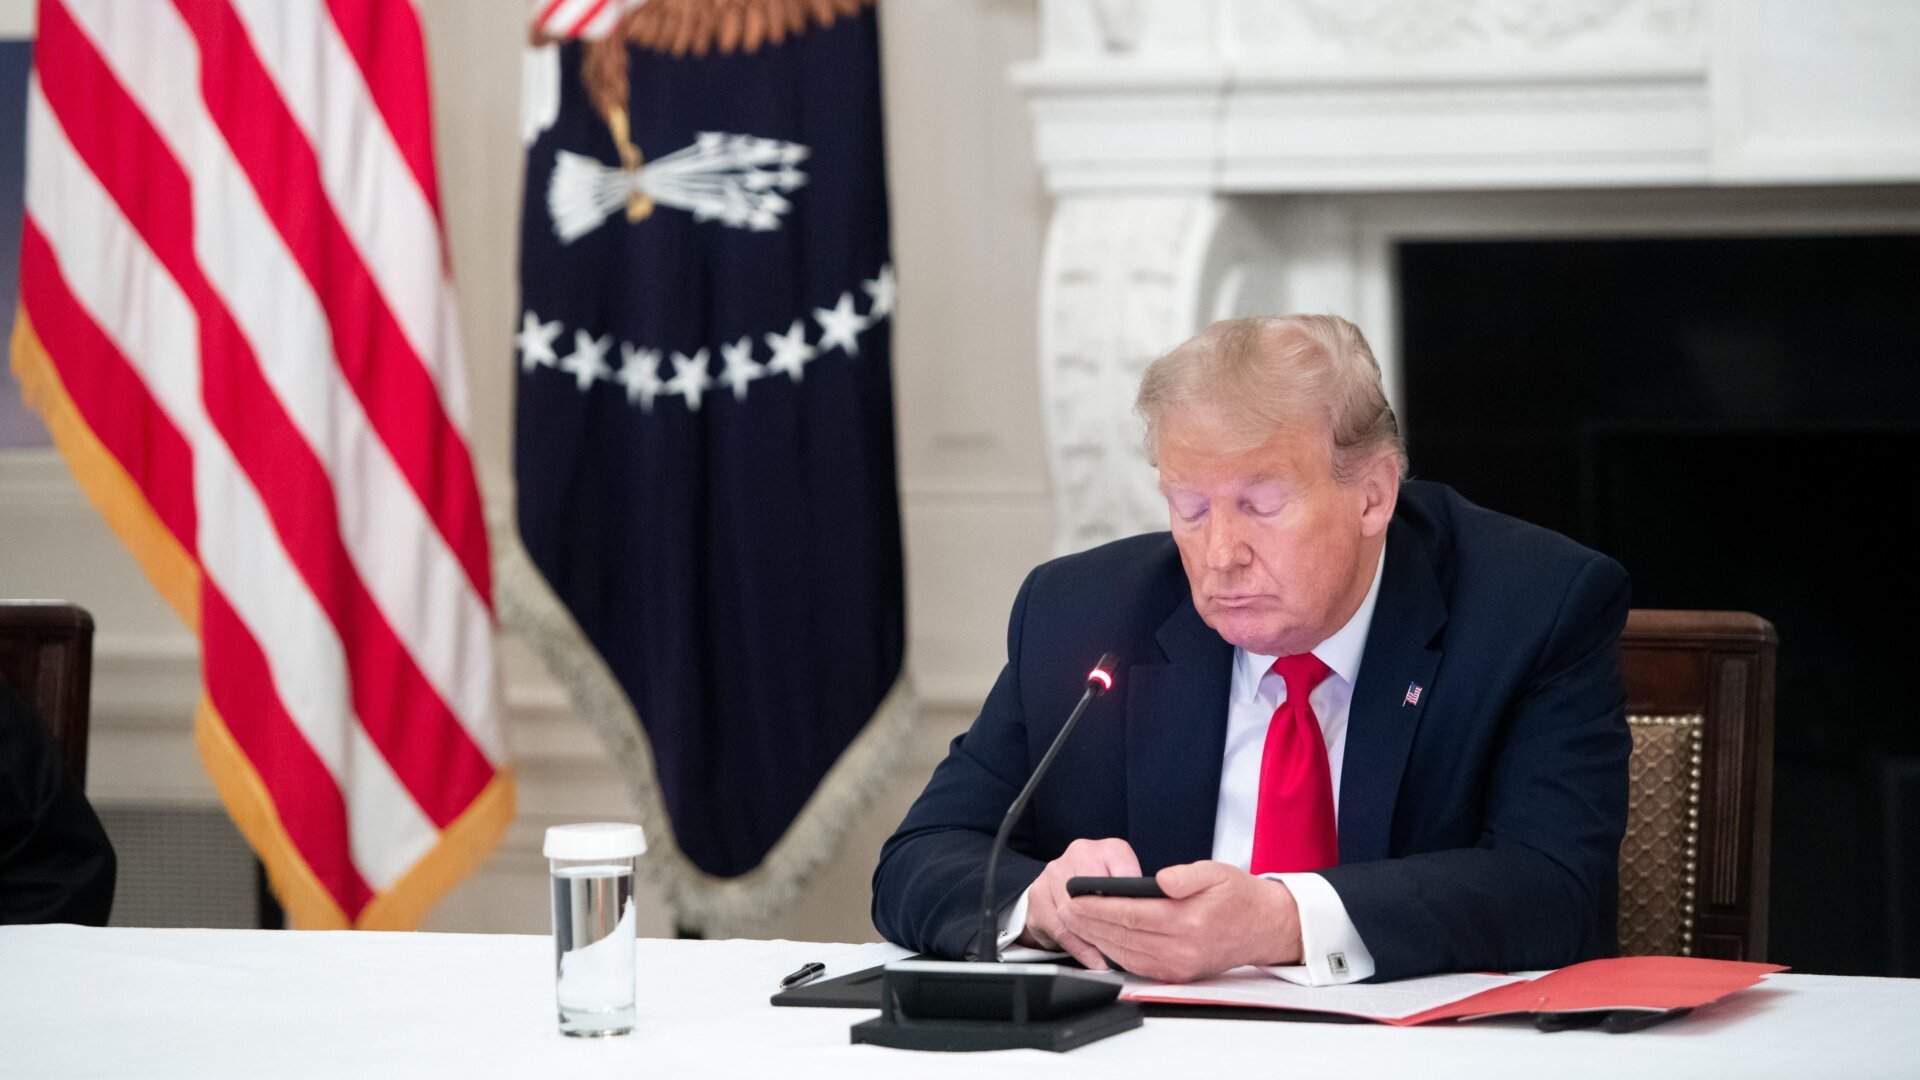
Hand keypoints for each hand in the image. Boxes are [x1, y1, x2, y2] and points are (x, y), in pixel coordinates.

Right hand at [1015, 838, 1141, 969]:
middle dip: (1111, 926)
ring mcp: (1055, 871)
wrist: (1058, 885)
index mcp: (1109, 849)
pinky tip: (1094, 959)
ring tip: (1112, 959)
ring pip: (1077, 914)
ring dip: (1095, 941)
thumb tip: (1150, 916)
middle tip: (1127, 949)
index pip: (1126, 871)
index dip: (1133, 900)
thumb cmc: (1098, 886)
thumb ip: (1136, 893)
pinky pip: (1061, 928)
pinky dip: (1080, 948)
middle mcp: (1080, 852)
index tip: (1141, 922)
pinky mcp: (1038, 893)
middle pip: (1097, 894)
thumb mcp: (1126, 882)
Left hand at [1058, 860, 1302, 982]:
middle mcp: (1181, 948)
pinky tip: (1101, 939)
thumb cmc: (1239, 896)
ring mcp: (1179, 966)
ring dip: (1096, 938)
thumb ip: (1185, 876)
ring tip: (1075, 921)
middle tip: (1065, 907)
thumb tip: (1160, 880)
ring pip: (1125, 953)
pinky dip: (1114, 953)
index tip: (1074, 896)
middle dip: (1088, 922)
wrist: (1264, 927)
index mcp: (1188, 921)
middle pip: (1122, 935)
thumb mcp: (1216, 872)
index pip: (1130, 914)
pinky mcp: (1178, 974)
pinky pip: (1137, 965)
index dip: (1098, 906)